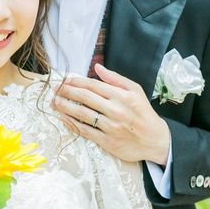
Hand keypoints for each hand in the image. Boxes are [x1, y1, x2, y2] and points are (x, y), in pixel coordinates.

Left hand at [54, 64, 169, 164]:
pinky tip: (63, 118)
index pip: (93, 85)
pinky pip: (85, 131)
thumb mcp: (135, 90)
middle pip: (85, 97)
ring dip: (65, 106)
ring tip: (55, 102)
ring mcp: (110, 126)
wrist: (155, 140)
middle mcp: (115, 110)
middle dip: (67, 92)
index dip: (76, 82)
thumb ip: (115, 78)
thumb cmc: (143, 113)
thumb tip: (97, 67)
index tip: (65, 80)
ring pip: (82, 113)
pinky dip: (72, 123)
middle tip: (55, 89)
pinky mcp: (107, 141)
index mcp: (121, 96)